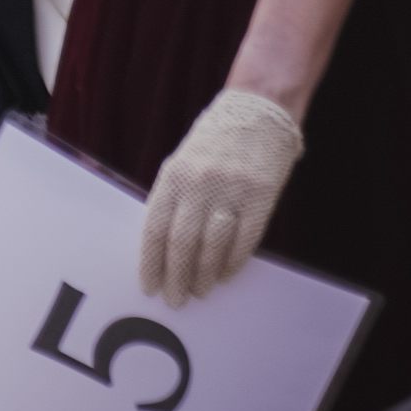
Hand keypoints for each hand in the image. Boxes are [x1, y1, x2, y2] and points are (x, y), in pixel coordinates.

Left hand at [140, 87, 307, 304]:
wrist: (258, 110)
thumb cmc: (214, 141)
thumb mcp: (182, 162)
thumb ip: (173, 198)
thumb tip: (163, 247)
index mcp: (173, 175)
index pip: (155, 228)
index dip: (151, 262)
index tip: (149, 286)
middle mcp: (199, 183)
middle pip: (182, 243)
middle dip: (176, 277)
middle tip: (176, 299)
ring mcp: (231, 190)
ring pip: (213, 246)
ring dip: (205, 275)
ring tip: (200, 290)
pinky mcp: (260, 196)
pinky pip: (245, 239)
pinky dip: (233, 262)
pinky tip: (226, 274)